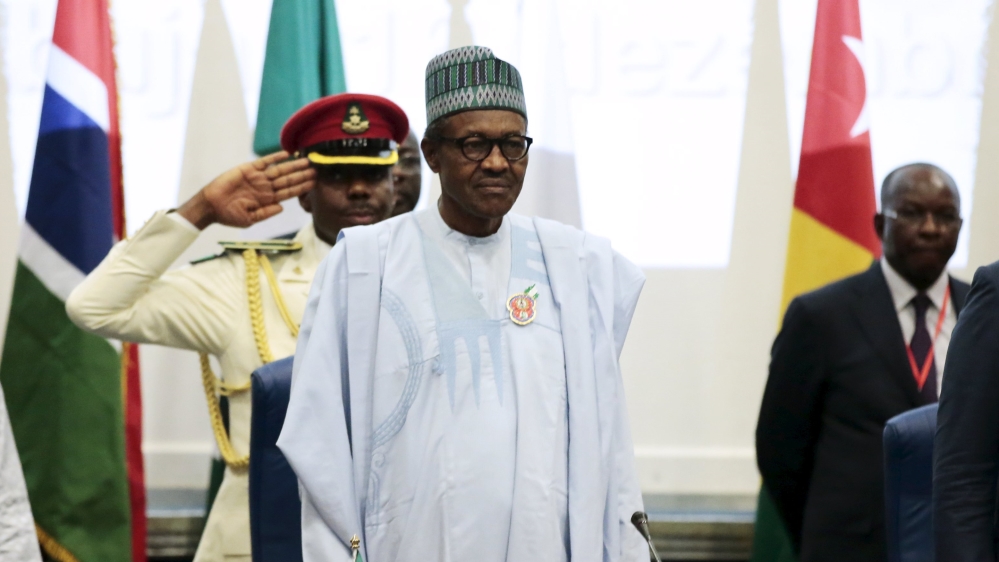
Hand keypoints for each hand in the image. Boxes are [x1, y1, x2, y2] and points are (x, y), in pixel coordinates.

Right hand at [177, 151, 315, 228]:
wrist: (211, 205)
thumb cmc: (229, 215)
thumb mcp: (249, 219)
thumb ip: (265, 213)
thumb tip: (281, 208)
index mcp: (268, 200)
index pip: (289, 192)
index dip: (302, 188)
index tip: (315, 183)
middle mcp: (266, 187)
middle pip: (288, 180)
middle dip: (302, 175)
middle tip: (317, 169)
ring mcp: (258, 177)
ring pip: (280, 170)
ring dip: (294, 165)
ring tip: (307, 161)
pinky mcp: (248, 169)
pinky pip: (265, 161)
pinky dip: (275, 157)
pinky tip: (287, 153)